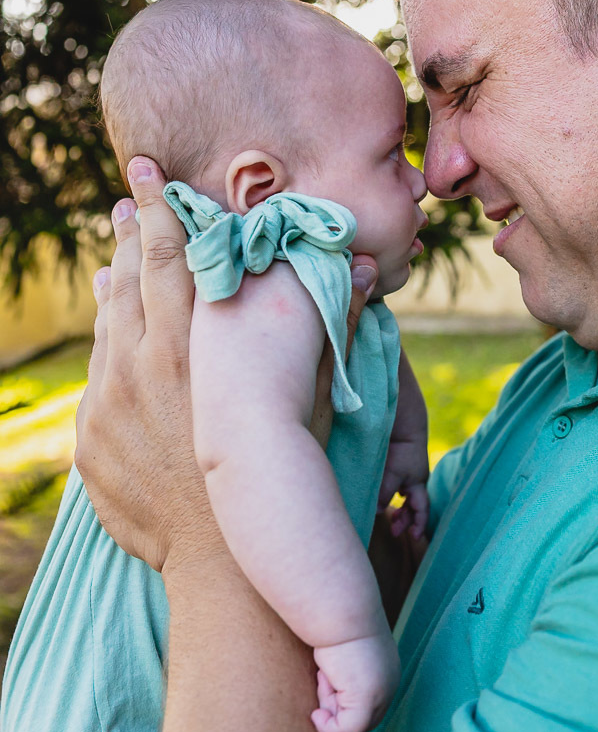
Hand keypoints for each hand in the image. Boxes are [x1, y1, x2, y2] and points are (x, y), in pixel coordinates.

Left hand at [76, 155, 378, 576]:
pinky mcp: (93, 439)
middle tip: (129, 197)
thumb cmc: (278, 474)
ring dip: (115, 281)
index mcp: (195, 346)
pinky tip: (109, 323)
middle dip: (132, 233)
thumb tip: (369, 266)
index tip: (146, 170)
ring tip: (117, 251)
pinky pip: (96, 373)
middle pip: (132, 280)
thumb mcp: (313, 396)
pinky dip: (103, 340)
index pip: (175, 258)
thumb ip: (333, 324)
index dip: (162, 208)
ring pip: (108, 323)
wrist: (223, 561)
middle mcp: (143, 366)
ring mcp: (111, 404)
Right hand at [312, 628, 400, 731]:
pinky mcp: (366, 701)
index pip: (367, 704)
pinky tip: (316, 714)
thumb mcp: (343, 654)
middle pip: (360, 718)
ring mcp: (381, 694)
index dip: (340, 698)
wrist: (339, 608)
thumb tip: (327, 695)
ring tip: (323, 680)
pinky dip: (328, 729)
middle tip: (323, 678)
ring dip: (329, 708)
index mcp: (387, 670)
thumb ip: (344, 675)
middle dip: (335, 705)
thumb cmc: (335, 622)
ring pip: (350, 724)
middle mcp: (390, 684)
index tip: (325, 674)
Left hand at [378, 438, 430, 540]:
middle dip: (406, 519)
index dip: (418, 524)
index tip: (414, 537)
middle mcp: (413, 479)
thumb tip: (376, 511)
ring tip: (391, 516)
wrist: (402, 423)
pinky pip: (394, 484)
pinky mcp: (395, 463)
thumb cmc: (402, 449)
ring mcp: (405, 471)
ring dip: (398, 507)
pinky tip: (381, 497)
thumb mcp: (394, 474)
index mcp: (418, 483)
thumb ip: (385, 493)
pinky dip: (389, 494)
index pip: (422, 510)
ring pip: (404, 495)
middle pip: (414, 505)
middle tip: (394, 530)